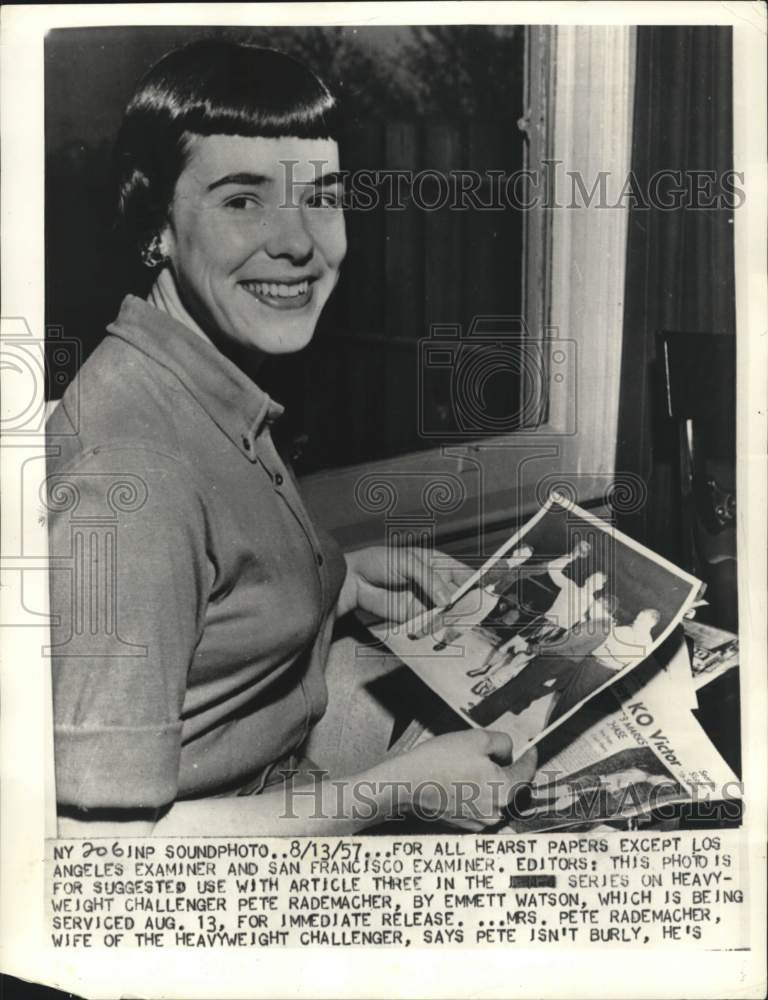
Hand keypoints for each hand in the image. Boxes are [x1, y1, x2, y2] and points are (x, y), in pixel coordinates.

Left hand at [337, 545, 471, 621]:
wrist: (355, 581)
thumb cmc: (379, 562)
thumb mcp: (408, 563)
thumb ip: (430, 580)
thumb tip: (447, 599)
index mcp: (438, 565)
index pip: (464, 575)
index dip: (478, 584)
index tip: (490, 594)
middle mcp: (436, 585)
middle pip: (460, 598)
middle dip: (469, 607)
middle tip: (478, 616)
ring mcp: (426, 603)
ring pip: (448, 615)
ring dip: (455, 622)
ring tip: (464, 627)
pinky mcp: (415, 618)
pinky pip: (431, 626)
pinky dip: (438, 631)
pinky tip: (445, 634)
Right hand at [392, 730, 537, 831]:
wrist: (407, 784)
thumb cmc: (441, 761)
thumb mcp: (477, 738)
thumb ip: (502, 743)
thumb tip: (509, 751)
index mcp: (504, 791)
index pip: (527, 773)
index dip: (529, 757)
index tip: (530, 749)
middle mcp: (496, 812)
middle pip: (511, 787)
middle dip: (507, 770)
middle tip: (495, 754)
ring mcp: (479, 822)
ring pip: (494, 798)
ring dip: (490, 783)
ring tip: (472, 766)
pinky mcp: (463, 825)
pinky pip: (479, 807)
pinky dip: (476, 794)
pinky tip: (460, 781)